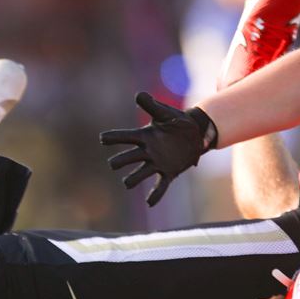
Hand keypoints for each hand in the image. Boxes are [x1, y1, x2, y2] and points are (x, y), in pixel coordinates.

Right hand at [100, 93, 216, 206]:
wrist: (196, 133)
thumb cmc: (178, 121)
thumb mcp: (166, 112)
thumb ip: (152, 105)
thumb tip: (139, 95)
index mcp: (144, 136)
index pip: (125, 137)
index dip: (113, 138)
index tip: (103, 139)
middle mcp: (147, 151)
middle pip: (128, 158)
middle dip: (120, 161)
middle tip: (113, 164)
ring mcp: (156, 163)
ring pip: (140, 174)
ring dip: (132, 179)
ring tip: (127, 184)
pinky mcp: (169, 172)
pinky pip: (160, 185)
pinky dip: (155, 195)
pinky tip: (150, 203)